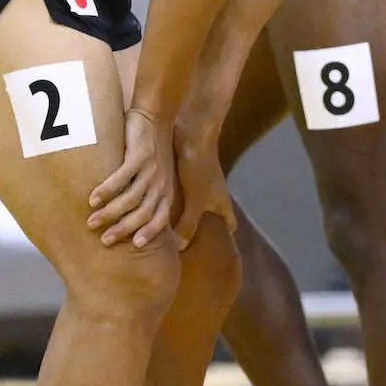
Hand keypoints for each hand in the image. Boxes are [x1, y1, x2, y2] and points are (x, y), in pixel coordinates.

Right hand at [87, 109, 174, 248]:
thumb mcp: (159, 173)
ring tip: (92, 221)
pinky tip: (93, 198)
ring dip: (110, 212)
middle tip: (104, 240)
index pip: (161, 218)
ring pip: (130, 198)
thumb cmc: (153, 147)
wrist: (156, 114)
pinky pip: (121, 177)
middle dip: (123, 229)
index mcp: (166, 189)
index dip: (149, 232)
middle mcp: (160, 182)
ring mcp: (150, 169)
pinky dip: (106, 190)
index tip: (135, 245)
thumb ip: (150, 193)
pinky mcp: (138, 155)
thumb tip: (132, 216)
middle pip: (142, 213)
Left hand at [172, 121, 235, 251]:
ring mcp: (201, 184)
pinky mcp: (187, 174)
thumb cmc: (199, 167)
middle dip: (200, 233)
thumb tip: (179, 249)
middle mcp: (213, 195)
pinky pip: (181, 195)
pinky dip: (172, 204)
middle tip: (183, 252)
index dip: (224, 241)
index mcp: (221, 203)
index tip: (213, 255)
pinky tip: (156, 212)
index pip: (229, 227)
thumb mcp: (195, 200)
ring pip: (195, 208)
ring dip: (183, 219)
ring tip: (165, 235)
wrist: (192, 130)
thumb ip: (188, 224)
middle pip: (212, 220)